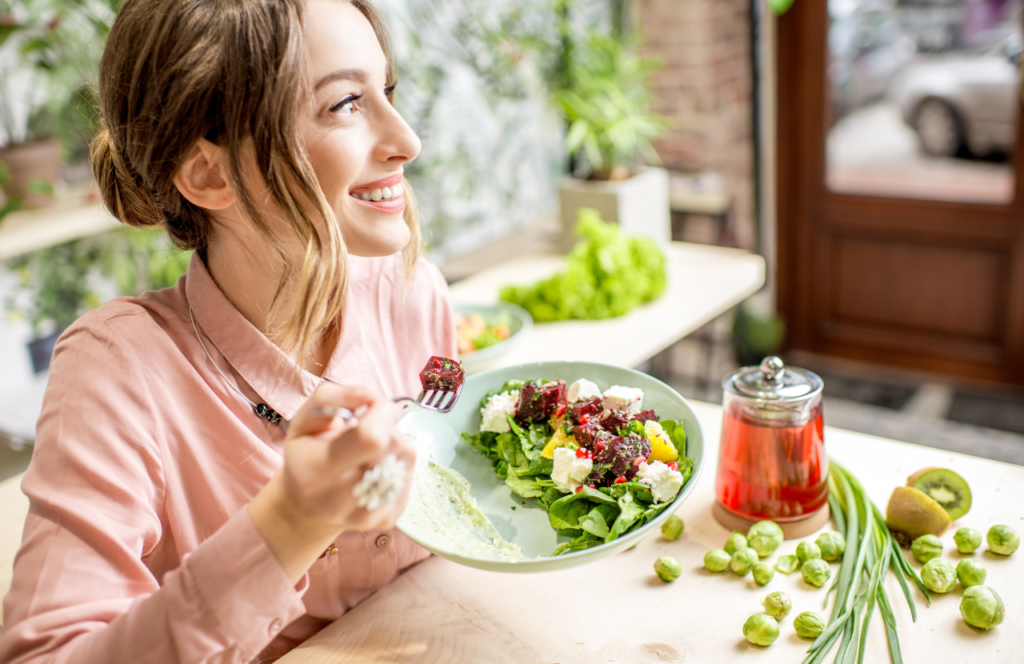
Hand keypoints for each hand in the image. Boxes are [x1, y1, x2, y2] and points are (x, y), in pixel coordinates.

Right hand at [249, 383, 414, 581]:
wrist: (306, 508)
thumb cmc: (306, 456)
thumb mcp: (303, 420)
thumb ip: (331, 397)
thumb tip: (370, 395)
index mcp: (315, 472)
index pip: (371, 437)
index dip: (380, 411)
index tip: (370, 405)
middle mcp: (340, 500)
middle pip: (393, 444)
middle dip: (386, 424)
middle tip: (366, 427)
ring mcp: (368, 515)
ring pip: (406, 456)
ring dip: (393, 441)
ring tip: (368, 448)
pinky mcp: (389, 519)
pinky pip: (410, 473)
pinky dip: (397, 461)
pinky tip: (376, 465)